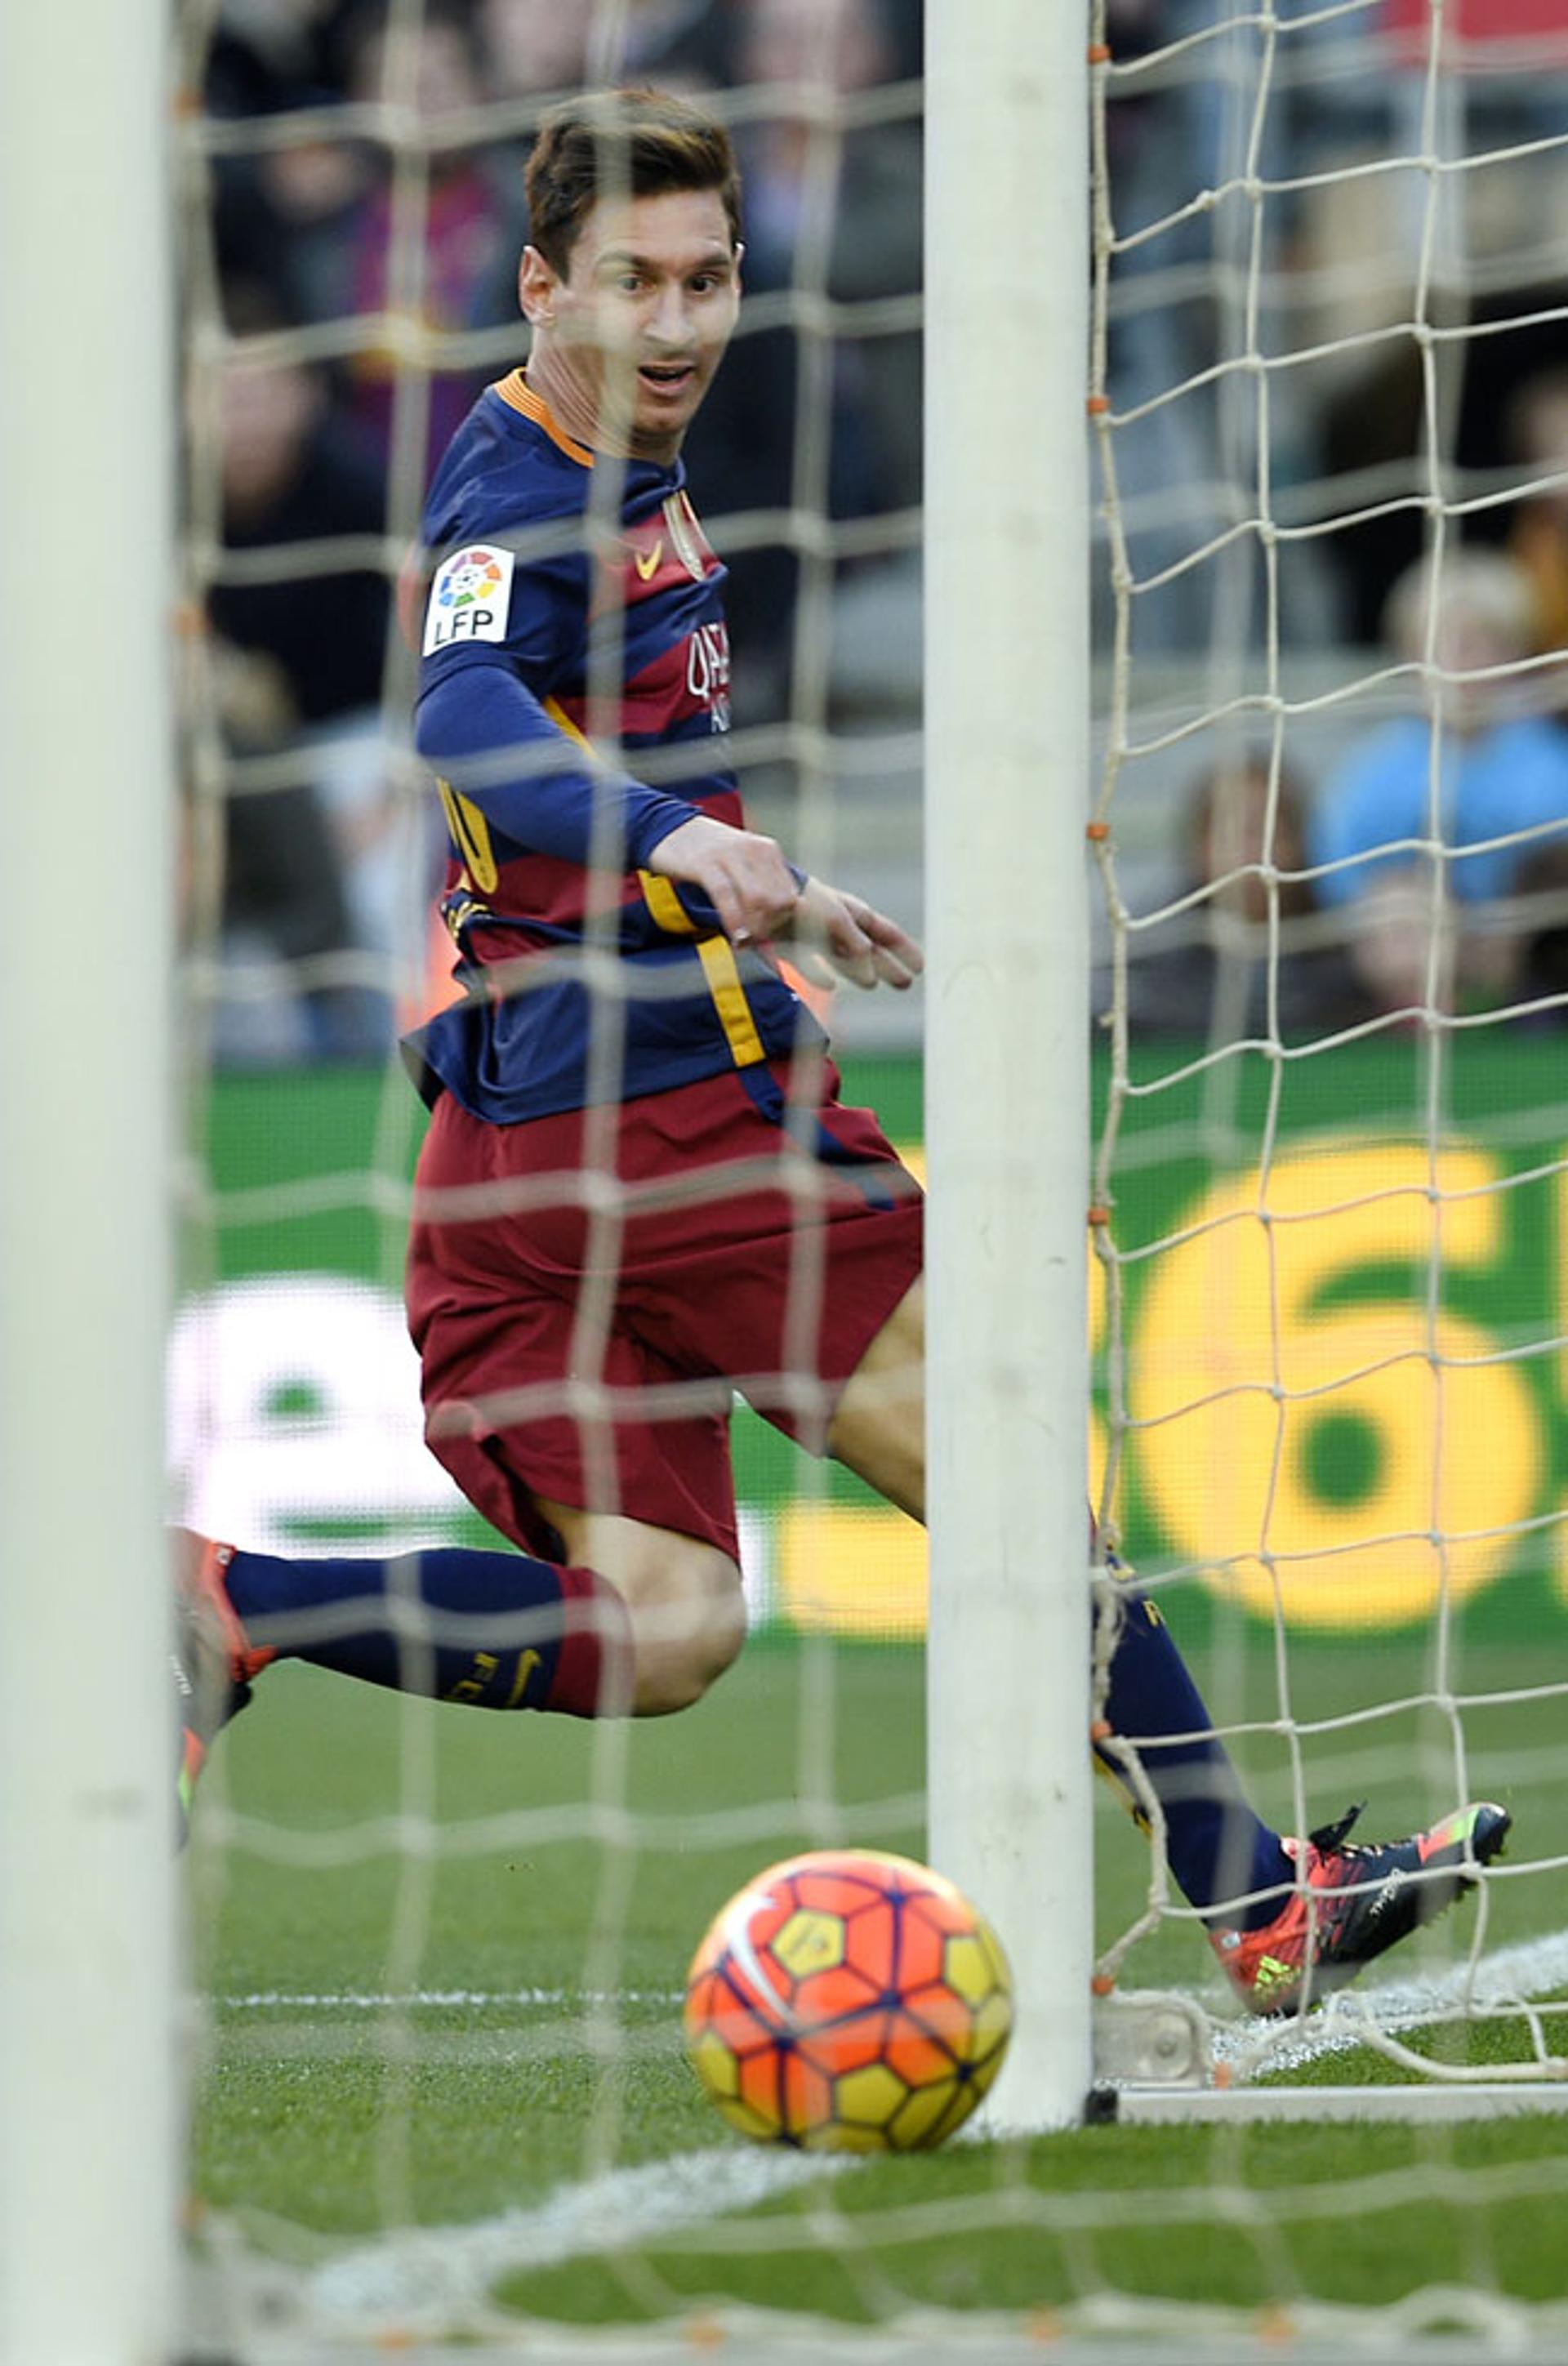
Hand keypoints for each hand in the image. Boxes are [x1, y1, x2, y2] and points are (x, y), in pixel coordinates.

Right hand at [648, 817, 922, 990]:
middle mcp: (787, 876)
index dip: (889, 940)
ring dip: (799, 946)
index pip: (858, 914)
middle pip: (834, 912)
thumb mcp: (770, 914)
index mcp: (806, 887)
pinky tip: (746, 944)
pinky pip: (729, 898)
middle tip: (880, 983)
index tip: (917, 970)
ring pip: (781, 908)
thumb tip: (833, 982)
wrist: (678, 833)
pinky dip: (737, 920)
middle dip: (859, 949)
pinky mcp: (713, 866)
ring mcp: (749, 866)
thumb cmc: (732, 879)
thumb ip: (799, 943)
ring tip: (826, 982)